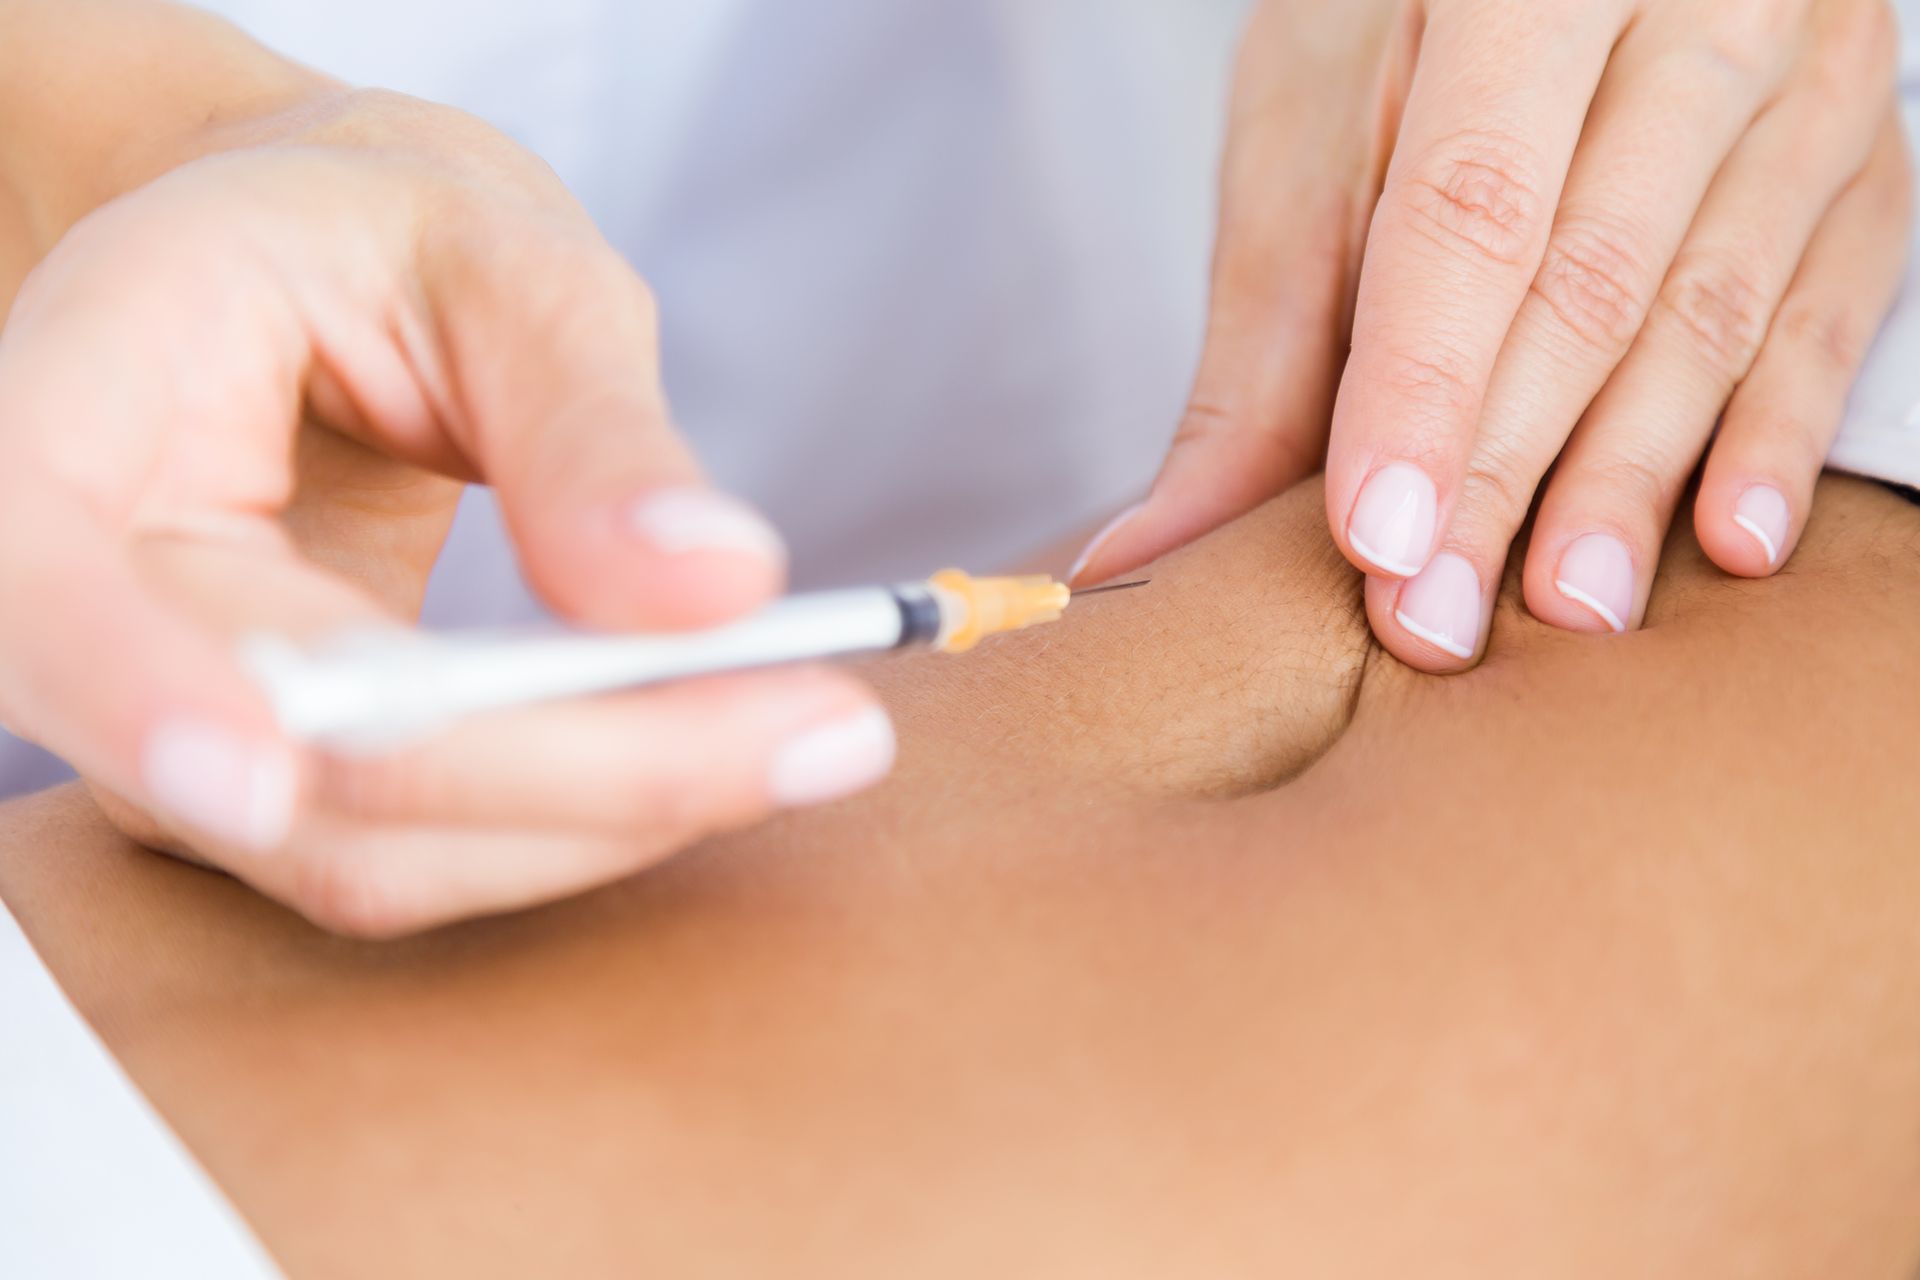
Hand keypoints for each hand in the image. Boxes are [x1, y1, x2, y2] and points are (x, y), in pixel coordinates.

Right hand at [0, 89, 891, 934]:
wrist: (321, 285)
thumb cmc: (383, 241)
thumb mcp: (505, 264)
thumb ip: (591, 422)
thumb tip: (712, 587)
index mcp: (85, 392)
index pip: (39, 570)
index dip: (132, 688)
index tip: (259, 774)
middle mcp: (88, 583)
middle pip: (282, 758)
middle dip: (564, 775)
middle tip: (807, 735)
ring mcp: (163, 711)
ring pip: (359, 847)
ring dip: (599, 819)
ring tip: (799, 734)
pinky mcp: (266, 785)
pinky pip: (413, 851)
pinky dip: (576, 821)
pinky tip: (705, 751)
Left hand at [1076, 0, 1911, 669]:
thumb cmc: (1406, 20)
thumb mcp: (1311, 132)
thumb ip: (1259, 340)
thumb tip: (1155, 545)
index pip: (1474, 207)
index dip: (1423, 385)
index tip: (1377, 537)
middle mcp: (1702, 8)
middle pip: (1593, 278)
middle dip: (1506, 468)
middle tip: (1434, 621)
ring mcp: (1807, 80)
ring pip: (1715, 306)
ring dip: (1632, 476)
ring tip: (1565, 613)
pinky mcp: (1860, 157)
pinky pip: (1836, 305)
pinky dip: (1777, 430)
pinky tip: (1728, 544)